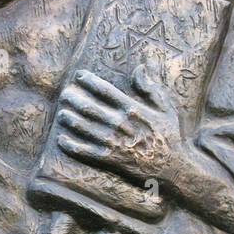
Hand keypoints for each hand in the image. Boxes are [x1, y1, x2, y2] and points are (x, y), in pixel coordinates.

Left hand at [55, 67, 184, 186]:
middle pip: (89, 108)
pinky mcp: (109, 159)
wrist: (172, 166)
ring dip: (70, 119)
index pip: (106, 91)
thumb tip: (141, 66)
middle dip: (74, 99)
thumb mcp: (166, 108)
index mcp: (132, 109)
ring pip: (84, 128)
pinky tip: (61, 139)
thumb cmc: (168, 135)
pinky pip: (85, 151)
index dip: (90, 81)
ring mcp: (113, 142)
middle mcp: (120, 124)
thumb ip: (151, 87)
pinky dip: (71, 145)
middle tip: (64, 94)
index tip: (79, 76)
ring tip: (61, 113)